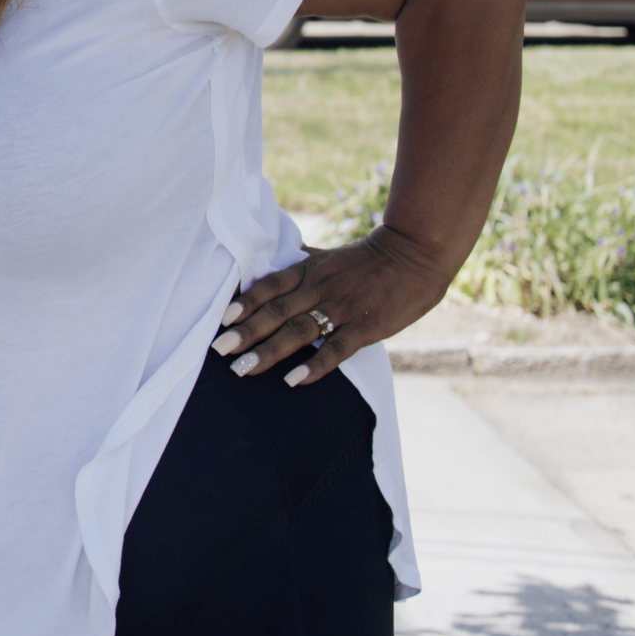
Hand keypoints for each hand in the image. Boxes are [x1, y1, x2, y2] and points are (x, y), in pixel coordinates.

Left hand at [211, 225, 456, 386]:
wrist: (414, 255)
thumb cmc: (367, 259)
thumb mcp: (327, 256)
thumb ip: (299, 262)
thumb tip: (271, 259)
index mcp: (308, 271)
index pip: (269, 287)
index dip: (245, 303)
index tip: (222, 320)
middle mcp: (319, 289)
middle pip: (276, 312)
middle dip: (246, 332)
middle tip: (220, 350)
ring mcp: (341, 308)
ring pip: (299, 331)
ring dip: (269, 351)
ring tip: (243, 369)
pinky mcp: (365, 327)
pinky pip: (336, 349)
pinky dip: (315, 366)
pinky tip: (293, 380)